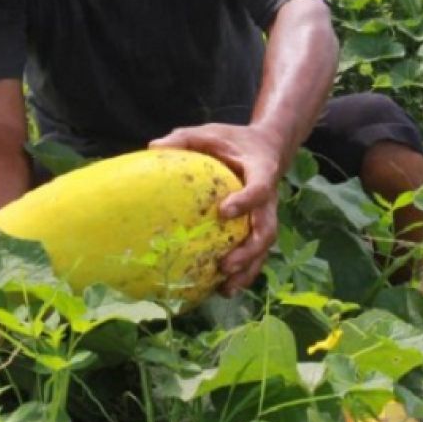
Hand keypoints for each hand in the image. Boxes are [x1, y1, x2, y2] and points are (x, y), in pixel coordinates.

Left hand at [150, 123, 284, 296]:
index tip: (224, 211)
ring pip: (264, 248)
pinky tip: (223, 289)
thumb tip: (152, 148)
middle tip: (225, 264)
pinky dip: (243, 272)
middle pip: (267, 229)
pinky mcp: (259, 226)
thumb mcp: (211, 132)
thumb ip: (185, 138)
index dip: (245, 201)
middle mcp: (270, 198)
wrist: (268, 147)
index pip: (259, 189)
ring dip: (247, 269)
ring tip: (226, 288)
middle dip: (249, 251)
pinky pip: (256, 253)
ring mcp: (267, 215)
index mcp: (262, 171)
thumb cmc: (234, 140)